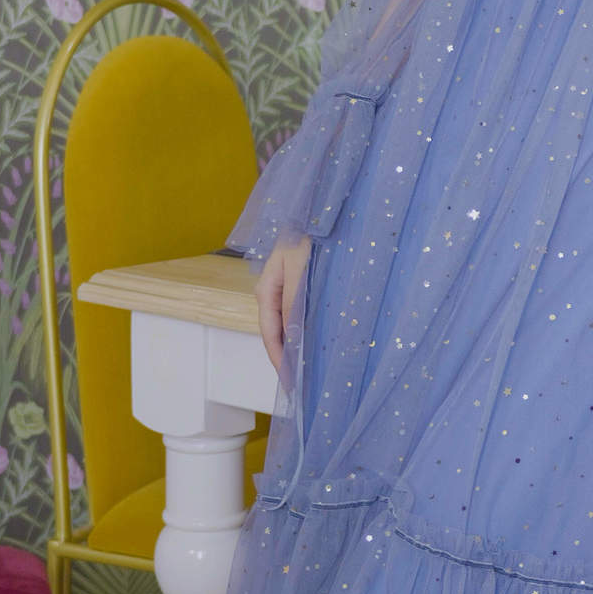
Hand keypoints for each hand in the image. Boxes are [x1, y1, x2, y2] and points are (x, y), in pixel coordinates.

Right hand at [257, 233, 312, 379]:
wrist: (325, 209)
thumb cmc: (309, 231)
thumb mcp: (300, 266)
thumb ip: (295, 300)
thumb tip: (292, 335)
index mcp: (267, 288)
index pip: (270, 333)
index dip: (280, 360)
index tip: (291, 383)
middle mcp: (276, 291)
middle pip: (278, 333)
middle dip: (289, 358)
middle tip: (303, 384)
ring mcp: (290, 289)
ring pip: (292, 326)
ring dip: (301, 346)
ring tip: (311, 370)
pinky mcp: (306, 286)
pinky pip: (305, 315)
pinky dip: (310, 331)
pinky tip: (320, 342)